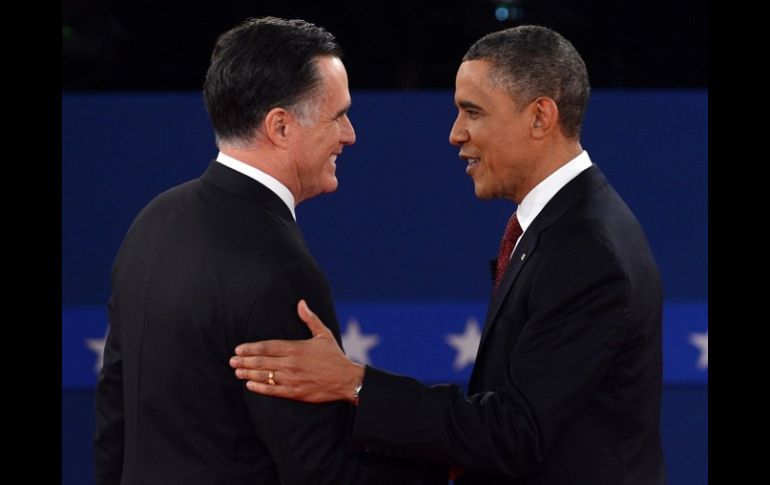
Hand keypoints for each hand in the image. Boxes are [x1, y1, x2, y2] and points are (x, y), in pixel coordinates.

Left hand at [230, 299, 364, 403]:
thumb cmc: (334, 356)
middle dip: (245, 361)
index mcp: (296, 348)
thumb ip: (309, 319)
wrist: (346, 379)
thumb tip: (301, 302)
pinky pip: (273, 391)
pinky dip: (260, 388)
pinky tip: (250, 386)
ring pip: (265, 376)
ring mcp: (292, 379)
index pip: (268, 347)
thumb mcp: (323, 334)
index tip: (238, 349)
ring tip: (237, 372)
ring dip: (249, 374)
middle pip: (262, 362)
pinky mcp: (295, 392)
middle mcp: (291, 363)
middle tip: (232, 361)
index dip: (251, 348)